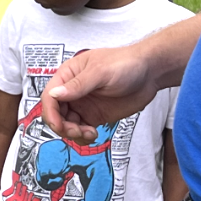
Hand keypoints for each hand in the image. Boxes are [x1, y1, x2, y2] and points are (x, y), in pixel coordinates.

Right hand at [38, 42, 166, 143]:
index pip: (50, 96)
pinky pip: (81, 130)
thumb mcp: (100, 72)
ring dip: (73, 133)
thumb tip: (55, 94)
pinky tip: (93, 134)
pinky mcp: (94, 116)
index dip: (51, 112)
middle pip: (55, 113)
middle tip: (76, 131)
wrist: (150, 73)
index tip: (59, 124)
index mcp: (68, 75)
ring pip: (66, 124)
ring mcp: (83, 104)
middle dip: (62, 126)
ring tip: (89, 133)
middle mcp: (73, 91)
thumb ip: (78, 85)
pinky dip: (83, 136)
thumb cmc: (125, 63)